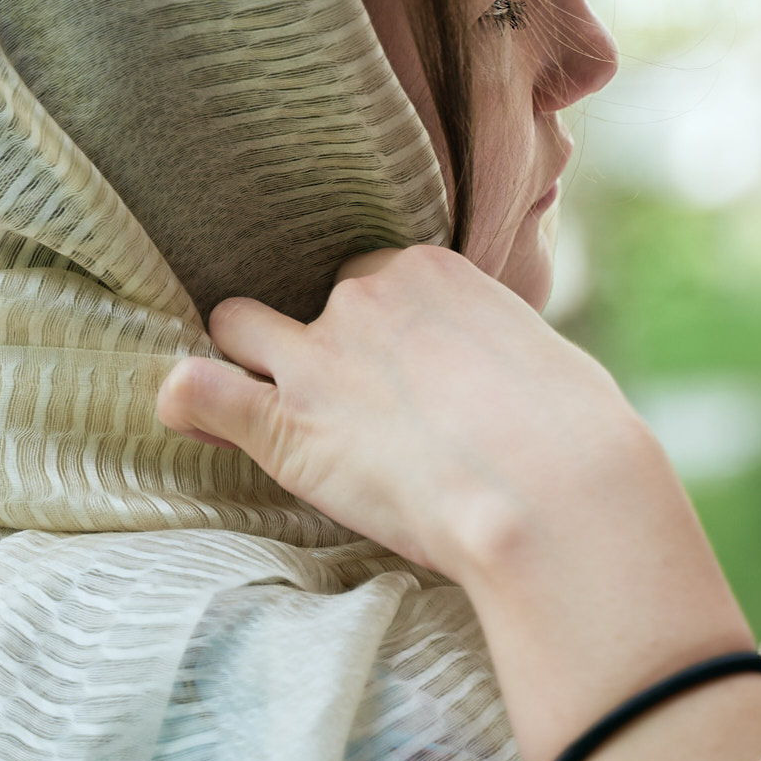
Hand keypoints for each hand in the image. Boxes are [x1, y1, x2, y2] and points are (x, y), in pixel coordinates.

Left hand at [155, 245, 650, 586]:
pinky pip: (196, 391)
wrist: (555, 489)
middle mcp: (364, 297)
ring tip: (260, 406)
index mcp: (429, 271)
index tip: (392, 374)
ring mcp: (318, 357)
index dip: (375, 328)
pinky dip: (186, 403)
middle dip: (314, 342)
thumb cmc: (574, 433)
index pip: (373, 277)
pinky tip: (193, 419)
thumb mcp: (542, 356)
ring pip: (236, 324)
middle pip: (307, 298)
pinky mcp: (286, 424)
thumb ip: (495, 349)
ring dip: (244, 360)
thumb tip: (502, 376)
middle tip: (343, 404)